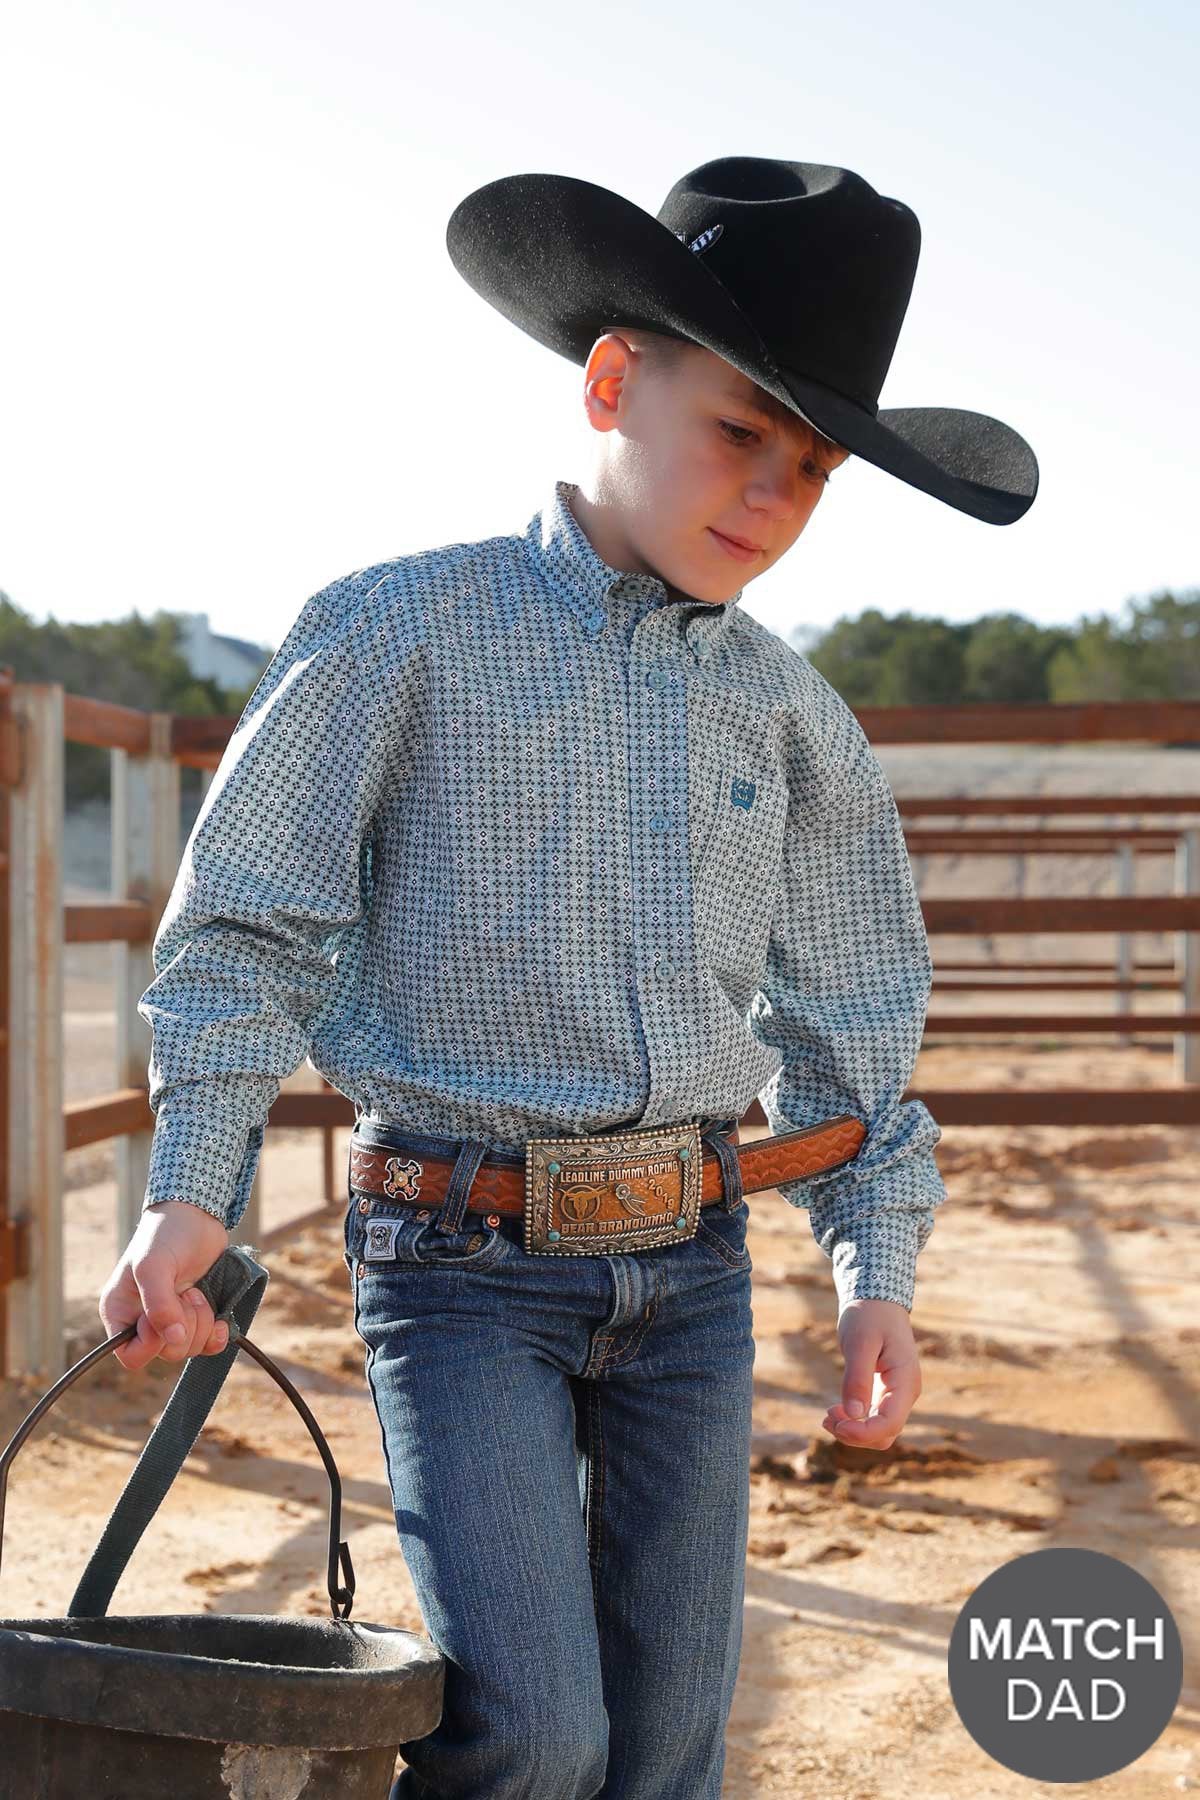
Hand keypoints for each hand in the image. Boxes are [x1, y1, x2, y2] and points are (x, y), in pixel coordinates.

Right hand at [99, 1200, 231, 1372]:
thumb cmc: (165, 1234)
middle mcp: (142, 1321)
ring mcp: (172, 1320)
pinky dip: (217, 1335)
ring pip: (189, 1349)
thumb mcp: (154, 1266)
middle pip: (166, 1354)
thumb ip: (160, 1304)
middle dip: (185, 1326)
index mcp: (120, 1312)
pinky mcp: (196, 1316)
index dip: (153, 1342)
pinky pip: (208, 1345)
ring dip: (201, 1323)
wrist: (197, 1215)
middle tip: (188, 1293)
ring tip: (197, 1292)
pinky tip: (220, 1320)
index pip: (131, 1355)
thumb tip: (173, 1339)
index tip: (168, 1312)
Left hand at [821, 1297, 920, 1450]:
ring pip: (879, 1430)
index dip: (862, 1433)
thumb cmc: (869, 1316)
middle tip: (826, 1418)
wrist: (876, 1299)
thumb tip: (855, 1415)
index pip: (890, 1423)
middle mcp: (906, 1393)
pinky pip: (873, 1417)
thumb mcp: (860, 1343)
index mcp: (905, 1381)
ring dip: (854, 1430)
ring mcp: (897, 1394)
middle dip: (856, 1434)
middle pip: (885, 1433)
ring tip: (828, 1416)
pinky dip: (855, 1420)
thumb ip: (858, 1378)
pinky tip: (835, 1410)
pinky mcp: (885, 1392)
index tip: (834, 1422)